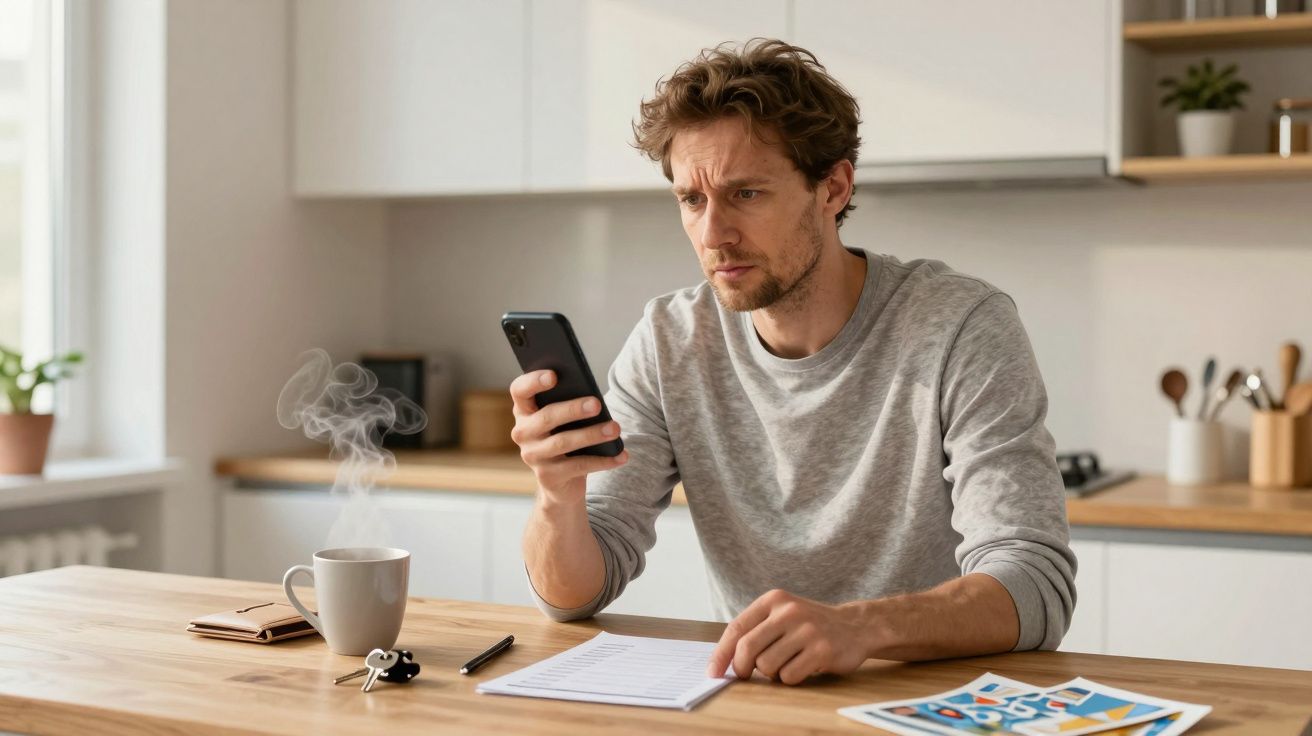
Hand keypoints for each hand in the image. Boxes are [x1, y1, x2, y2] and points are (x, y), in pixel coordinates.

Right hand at [509, 370, 627, 504]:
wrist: (561, 481)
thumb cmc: (566, 436)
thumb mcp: (565, 420)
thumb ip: (570, 404)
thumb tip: (594, 400)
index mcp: (525, 410)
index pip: (520, 390)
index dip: (533, 381)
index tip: (554, 375)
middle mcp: (523, 433)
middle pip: (546, 417)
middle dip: (573, 409)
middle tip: (597, 404)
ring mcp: (533, 456)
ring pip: (562, 442)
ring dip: (592, 435)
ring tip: (615, 429)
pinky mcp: (547, 477)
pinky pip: (578, 466)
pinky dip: (603, 461)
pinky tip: (621, 455)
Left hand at [706, 589, 870, 684]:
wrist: (855, 626)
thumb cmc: (810, 625)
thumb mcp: (782, 615)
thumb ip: (756, 630)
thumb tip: (723, 660)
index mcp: (774, 600)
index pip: (736, 628)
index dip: (721, 653)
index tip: (712, 672)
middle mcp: (789, 611)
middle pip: (747, 649)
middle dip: (741, 668)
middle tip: (745, 674)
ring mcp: (806, 630)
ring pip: (767, 665)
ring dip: (771, 673)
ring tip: (786, 663)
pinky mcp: (822, 651)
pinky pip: (789, 677)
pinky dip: (790, 679)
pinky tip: (803, 667)